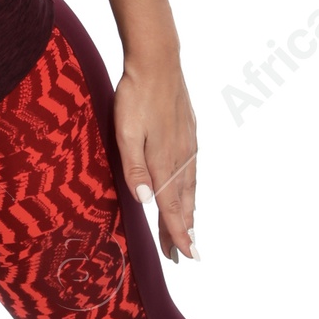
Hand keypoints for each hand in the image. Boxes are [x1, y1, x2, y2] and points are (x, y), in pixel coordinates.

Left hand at [113, 58, 197, 263]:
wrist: (158, 61)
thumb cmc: (136, 96)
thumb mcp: (126, 132)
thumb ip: (135, 167)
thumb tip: (145, 200)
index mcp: (164, 162)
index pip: (172, 208)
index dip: (177, 234)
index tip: (186, 256)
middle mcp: (181, 157)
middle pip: (184, 203)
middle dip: (183, 230)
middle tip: (184, 254)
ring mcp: (188, 144)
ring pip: (191, 187)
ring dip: (189, 212)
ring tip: (188, 230)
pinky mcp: (189, 132)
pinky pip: (192, 170)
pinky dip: (191, 189)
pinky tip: (189, 190)